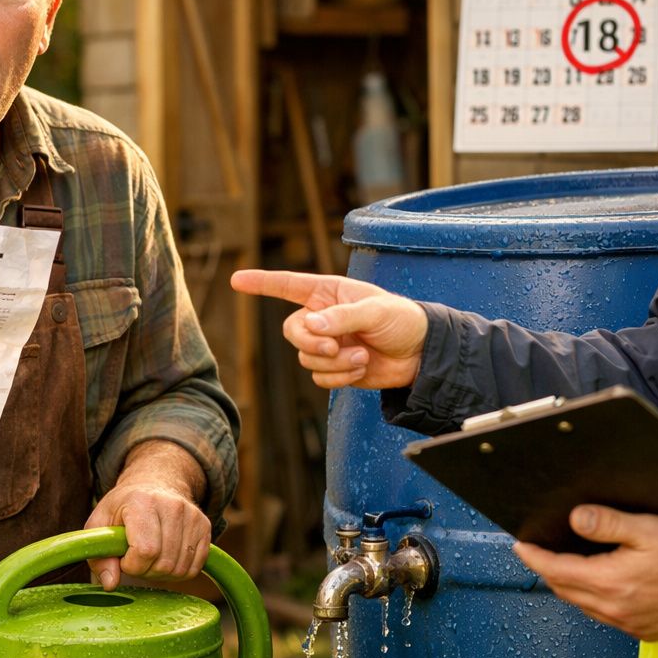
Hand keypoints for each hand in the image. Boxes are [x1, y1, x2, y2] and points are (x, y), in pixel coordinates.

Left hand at [84, 441, 211, 589]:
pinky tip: (166, 558)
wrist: (154, 484)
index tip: (124, 556)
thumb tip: (110, 584)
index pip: (145, 551)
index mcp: (142, 502)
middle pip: (164, 564)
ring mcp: (192, 516)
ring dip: (162, 573)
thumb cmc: (124, 507)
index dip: (131, 564)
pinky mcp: (205, 526)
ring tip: (151, 557)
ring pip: (180, 569)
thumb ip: (99, 555)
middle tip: (136, 558)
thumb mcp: (100, 524)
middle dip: (146, 571)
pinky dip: (179, 571)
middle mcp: (172, 506)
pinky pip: (195, 567)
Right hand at [230, 269, 428, 388]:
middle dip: (311, 343)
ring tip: (361, 356)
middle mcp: (323, 317)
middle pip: (293, 331)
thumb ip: (341, 317)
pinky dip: (340, 376)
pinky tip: (362, 367)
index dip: (262, 282)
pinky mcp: (335, 368)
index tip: (236, 279)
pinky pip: (320, 377)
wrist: (421, 355)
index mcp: (329, 293)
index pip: (288, 285)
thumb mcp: (376, 311)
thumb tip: (310, 326)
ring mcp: (328, 344)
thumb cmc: (403, 320)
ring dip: (334, 362)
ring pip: (306, 358)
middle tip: (334, 347)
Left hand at [512, 505, 657, 641]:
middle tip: (536, 555)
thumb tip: (576, 519)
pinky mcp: (644, 631)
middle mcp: (614, 609)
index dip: (534, 558)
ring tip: (560, 569)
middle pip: (565, 590)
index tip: (520, 547)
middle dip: (547, 571)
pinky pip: (605, 616)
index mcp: (610, 583)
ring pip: (583, 605)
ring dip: (568, 587)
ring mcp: (629, 624)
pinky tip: (596, 588)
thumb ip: (607, 523)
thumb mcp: (647, 529)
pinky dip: (591, 600)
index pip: (556, 570)